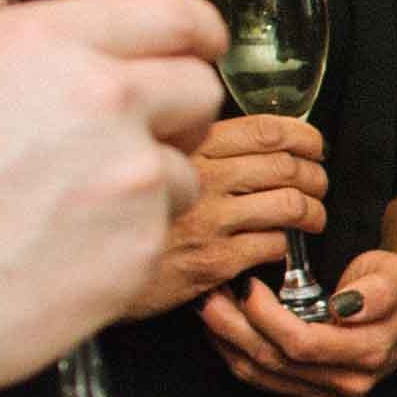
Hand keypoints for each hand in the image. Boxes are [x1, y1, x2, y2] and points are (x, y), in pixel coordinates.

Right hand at [0, 0, 223, 396]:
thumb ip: (35, 73)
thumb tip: (76, 76)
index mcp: (45, 44)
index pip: (169, 11)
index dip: (193, 32)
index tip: (199, 46)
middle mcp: (101, 100)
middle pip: (198, 88)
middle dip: (176, 112)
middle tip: (137, 138)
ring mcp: (130, 177)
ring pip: (184, 171)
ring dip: (149, 187)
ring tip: (70, 212)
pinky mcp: (138, 249)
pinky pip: (158, 235)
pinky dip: (125, 244)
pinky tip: (61, 255)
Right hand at [130, 113, 322, 317]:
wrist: (79, 265)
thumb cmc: (112, 212)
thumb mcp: (143, 158)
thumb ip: (188, 144)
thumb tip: (243, 139)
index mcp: (187, 145)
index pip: (265, 130)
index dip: (304, 136)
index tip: (313, 145)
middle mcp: (201, 177)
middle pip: (286, 166)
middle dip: (315, 175)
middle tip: (318, 184)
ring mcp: (208, 220)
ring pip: (290, 205)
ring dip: (313, 211)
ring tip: (311, 217)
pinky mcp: (213, 261)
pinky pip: (273, 245)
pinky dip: (285, 245)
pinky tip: (275, 245)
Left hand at [203, 248, 396, 396]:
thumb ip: (378, 290)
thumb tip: (347, 305)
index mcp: (368, 353)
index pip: (304, 343)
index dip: (268, 317)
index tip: (249, 286)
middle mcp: (346, 382)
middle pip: (273, 361)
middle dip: (234, 326)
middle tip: (210, 293)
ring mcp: (325, 394)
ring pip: (259, 374)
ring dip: (226, 340)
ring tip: (208, 306)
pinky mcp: (307, 395)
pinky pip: (259, 379)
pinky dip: (233, 352)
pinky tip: (222, 327)